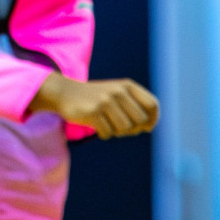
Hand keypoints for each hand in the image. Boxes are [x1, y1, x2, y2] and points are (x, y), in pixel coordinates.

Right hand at [28, 73, 159, 137]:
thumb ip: (136, 106)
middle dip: (134, 129)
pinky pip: (108, 133)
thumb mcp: (118, 93)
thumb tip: (149, 127)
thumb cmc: (98, 98)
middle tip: (123, 128)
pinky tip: (99, 127)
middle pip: (141, 120)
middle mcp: (119, 92)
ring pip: (125, 128)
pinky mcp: (93, 112)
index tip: (146, 127)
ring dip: (118, 132)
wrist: (66, 93)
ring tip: (110, 125)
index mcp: (128, 86)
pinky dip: (105, 134)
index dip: (153, 119)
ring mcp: (105, 101)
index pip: (152, 105)